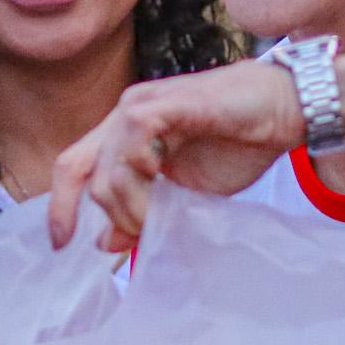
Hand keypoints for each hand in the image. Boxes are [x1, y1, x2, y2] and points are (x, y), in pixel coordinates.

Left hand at [48, 61, 303, 252]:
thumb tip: (104, 243)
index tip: (60, 244)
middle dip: (110, 214)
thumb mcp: (182, 194)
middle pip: (80, 170)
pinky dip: (141, 165)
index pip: (71, 167)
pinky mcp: (169, 101)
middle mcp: (124, 114)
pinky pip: (134, 133)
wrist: (284, 111)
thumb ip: (143, 213)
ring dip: (129, 203)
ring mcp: (143, 104)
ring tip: (159, 214)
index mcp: (123, 134)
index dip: (60, 206)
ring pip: (106, 165)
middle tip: (140, 232)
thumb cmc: (238, 143)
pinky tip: (162, 175)